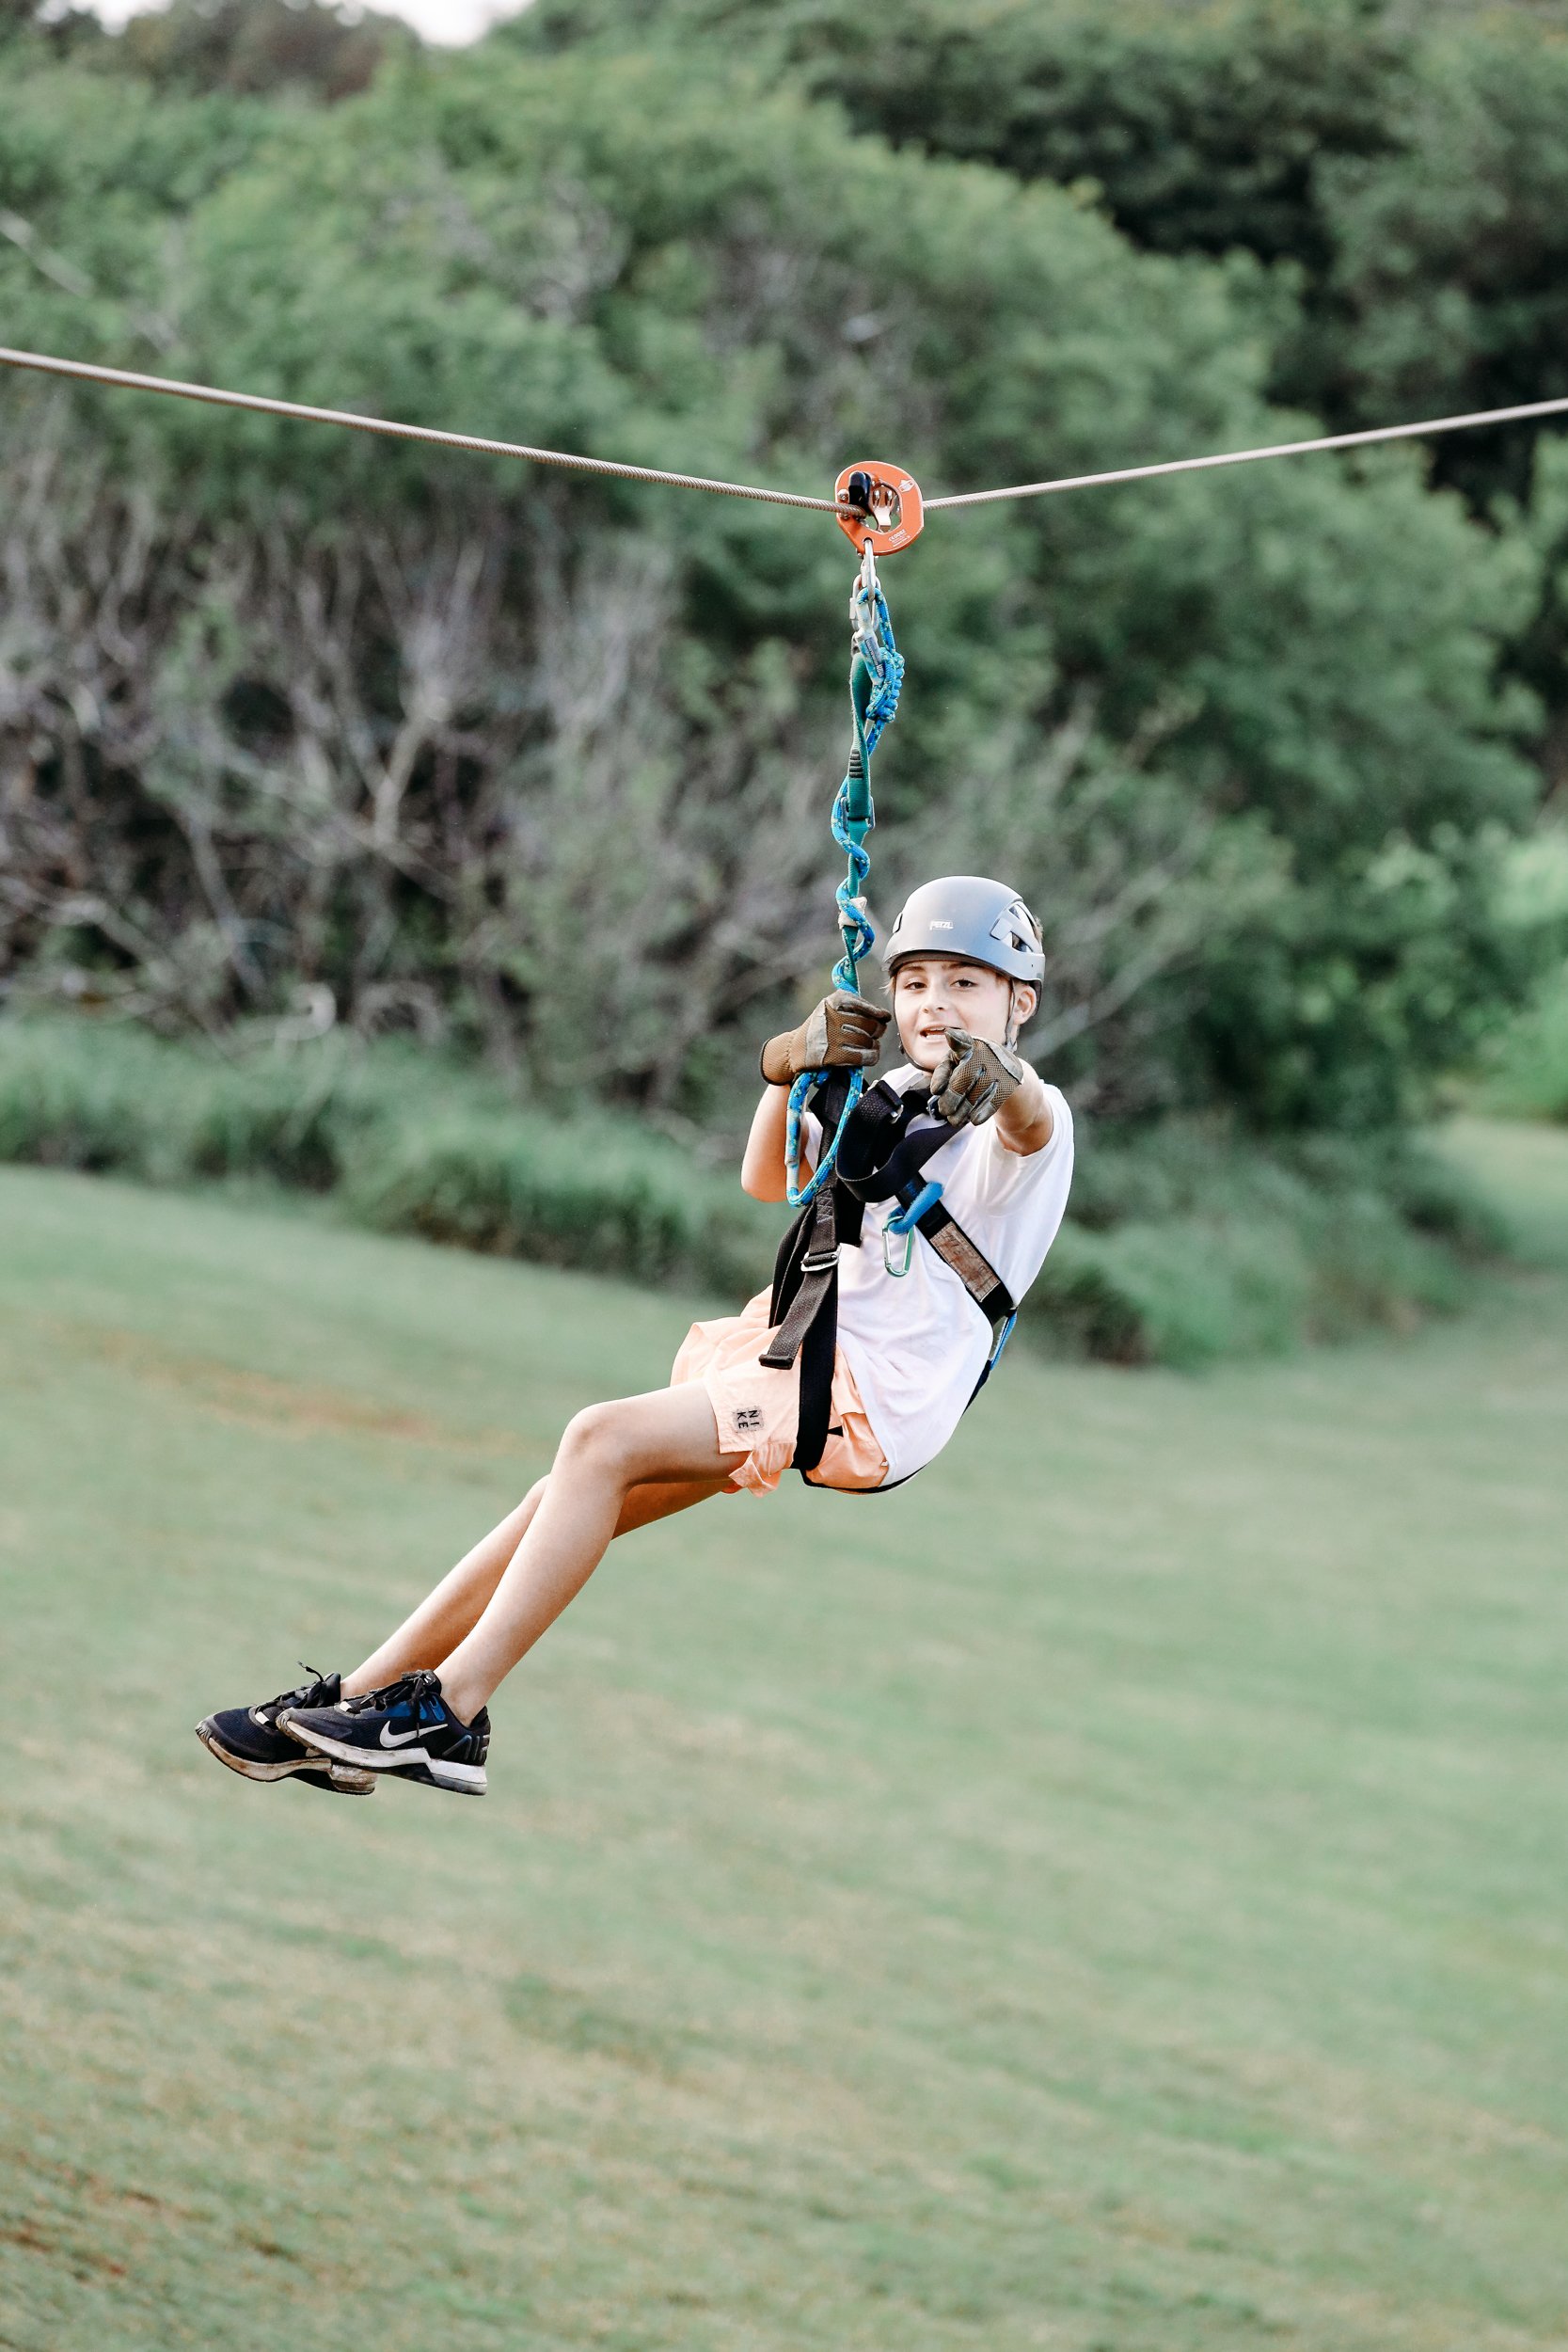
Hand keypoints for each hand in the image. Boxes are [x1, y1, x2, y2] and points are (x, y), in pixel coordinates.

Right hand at [760, 988, 890, 1085]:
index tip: (884, 1018)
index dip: (878, 1013)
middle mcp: (833, 1016)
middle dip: (878, 1030)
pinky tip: (871, 1056)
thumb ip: (852, 1006)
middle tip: (877, 1033)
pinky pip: (863, 1056)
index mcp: (833, 1001)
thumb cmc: (819, 1028)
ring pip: (867, 1041)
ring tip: (872, 1045)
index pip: (863, 1005)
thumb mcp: (829, 1008)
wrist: (795, 1049)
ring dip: (874, 1045)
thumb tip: (882, 1015)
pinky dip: (871, 1057)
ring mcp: (832, 1036)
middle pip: (869, 1024)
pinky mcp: (833, 1055)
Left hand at [928, 1028, 1024, 1126]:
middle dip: (952, 1096)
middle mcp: (985, 1052)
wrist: (1005, 1067)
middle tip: (943, 1110)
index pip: (961, 1042)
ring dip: (964, 1110)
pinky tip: (973, 1120)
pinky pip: (994, 1100)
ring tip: (953, 1121)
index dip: (955, 1043)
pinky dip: (983, 1112)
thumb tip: (937, 1091)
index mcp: (969, 1044)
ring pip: (978, 1092)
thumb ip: (944, 1071)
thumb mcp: (956, 1061)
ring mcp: (999, 1068)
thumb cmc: (971, 1064)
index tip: (945, 1053)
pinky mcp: (1009, 1083)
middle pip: (966, 1076)